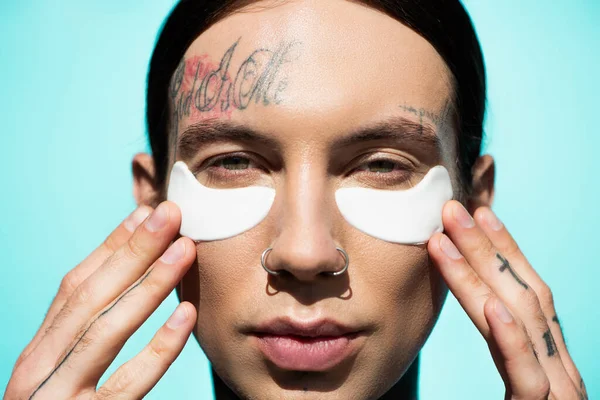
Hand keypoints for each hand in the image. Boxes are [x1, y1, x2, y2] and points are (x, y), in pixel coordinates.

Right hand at [5, 201, 197, 398]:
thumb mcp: (64, 370)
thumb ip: (88, 328)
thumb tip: (130, 271)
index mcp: (38, 353)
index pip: (74, 288)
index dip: (111, 248)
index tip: (145, 213)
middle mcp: (38, 372)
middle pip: (88, 300)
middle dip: (131, 253)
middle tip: (170, 214)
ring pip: (104, 333)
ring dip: (147, 287)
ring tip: (184, 250)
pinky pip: (126, 386)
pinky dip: (158, 349)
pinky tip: (187, 315)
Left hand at [428, 200, 586, 398]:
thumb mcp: (515, 384)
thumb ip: (503, 349)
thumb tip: (481, 308)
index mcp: (545, 358)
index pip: (523, 293)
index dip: (500, 251)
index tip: (474, 215)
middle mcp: (556, 368)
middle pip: (521, 294)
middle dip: (486, 248)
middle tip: (453, 208)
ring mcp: (556, 391)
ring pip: (521, 322)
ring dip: (482, 274)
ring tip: (450, 236)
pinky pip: (527, 376)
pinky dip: (511, 338)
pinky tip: (492, 305)